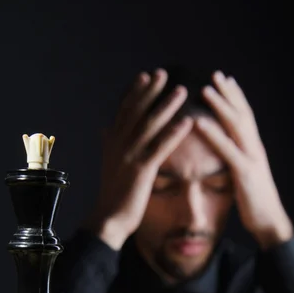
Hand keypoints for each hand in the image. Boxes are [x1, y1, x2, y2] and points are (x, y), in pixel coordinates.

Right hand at [85, 69, 192, 249]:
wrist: (109, 219)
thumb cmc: (113, 194)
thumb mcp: (108, 165)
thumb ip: (108, 144)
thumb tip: (105, 128)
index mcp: (112, 143)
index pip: (125, 112)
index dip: (135, 93)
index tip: (146, 77)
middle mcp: (118, 145)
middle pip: (136, 112)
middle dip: (150, 92)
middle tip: (163, 73)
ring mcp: (129, 156)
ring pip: (149, 125)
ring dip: (166, 106)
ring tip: (181, 90)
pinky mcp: (141, 171)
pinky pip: (160, 147)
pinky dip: (174, 133)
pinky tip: (188, 122)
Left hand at [196, 71, 292, 249]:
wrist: (269, 223)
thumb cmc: (254, 202)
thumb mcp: (245, 176)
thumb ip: (237, 160)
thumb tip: (228, 151)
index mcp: (253, 149)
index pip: (245, 117)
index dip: (235, 97)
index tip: (225, 80)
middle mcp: (254, 148)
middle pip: (242, 114)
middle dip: (229, 93)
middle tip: (216, 73)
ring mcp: (251, 159)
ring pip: (236, 126)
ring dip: (220, 105)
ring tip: (205, 88)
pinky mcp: (244, 173)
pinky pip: (227, 150)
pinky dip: (213, 134)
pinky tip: (199, 122)